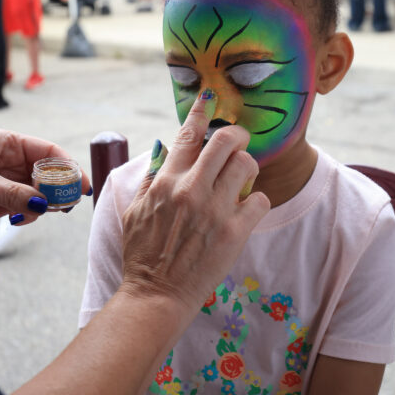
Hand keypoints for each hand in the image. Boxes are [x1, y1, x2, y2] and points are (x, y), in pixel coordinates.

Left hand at [0, 129, 89, 234]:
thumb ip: (11, 193)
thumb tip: (42, 204)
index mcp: (6, 143)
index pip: (47, 150)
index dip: (67, 166)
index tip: (80, 184)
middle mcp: (11, 160)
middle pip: (49, 172)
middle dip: (60, 188)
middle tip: (67, 205)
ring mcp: (8, 182)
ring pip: (41, 192)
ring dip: (47, 203)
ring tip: (45, 212)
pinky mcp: (3, 202)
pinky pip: (29, 207)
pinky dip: (32, 214)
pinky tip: (21, 219)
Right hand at [119, 93, 269, 312]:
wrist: (156, 296)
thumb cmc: (142, 255)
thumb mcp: (134, 211)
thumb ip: (150, 178)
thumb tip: (163, 148)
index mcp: (165, 182)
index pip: (188, 134)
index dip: (201, 112)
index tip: (210, 99)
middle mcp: (191, 190)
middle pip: (225, 140)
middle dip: (236, 135)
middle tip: (238, 141)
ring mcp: (215, 211)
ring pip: (247, 165)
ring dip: (247, 168)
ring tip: (242, 179)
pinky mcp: (235, 233)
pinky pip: (260, 200)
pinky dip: (257, 202)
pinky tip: (247, 209)